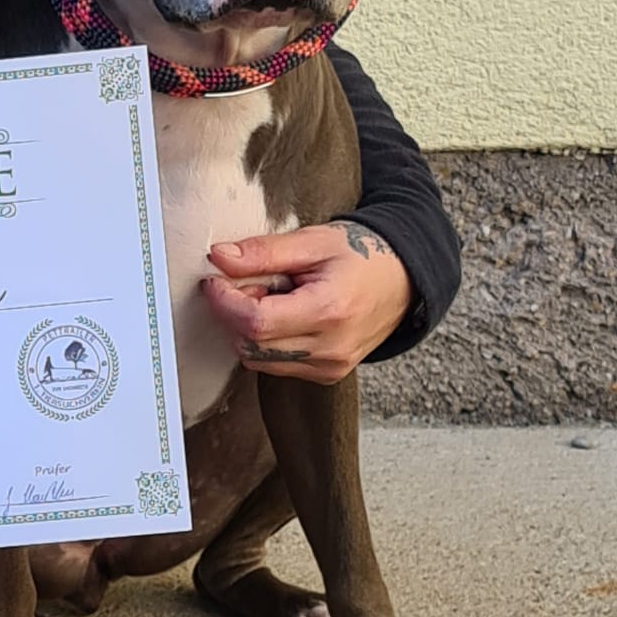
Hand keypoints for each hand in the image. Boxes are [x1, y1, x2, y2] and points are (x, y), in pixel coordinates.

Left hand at [199, 223, 411, 384]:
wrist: (403, 279)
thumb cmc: (359, 254)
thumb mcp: (312, 241)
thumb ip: (264, 251)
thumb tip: (219, 257)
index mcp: (328, 311)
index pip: (255, 323)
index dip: (224, 302)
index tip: (213, 279)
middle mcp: (330, 349)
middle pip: (251, 345)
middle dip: (233, 314)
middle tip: (245, 282)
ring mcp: (330, 367)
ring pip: (259, 360)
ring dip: (248, 329)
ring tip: (270, 296)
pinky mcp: (326, 374)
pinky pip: (276, 365)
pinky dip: (266, 341)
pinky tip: (282, 314)